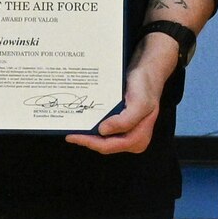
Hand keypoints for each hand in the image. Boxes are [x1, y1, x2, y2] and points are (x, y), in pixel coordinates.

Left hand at [68, 37, 179, 154]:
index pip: (109, 146)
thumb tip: (103, 131)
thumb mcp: (139, 102)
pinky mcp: (122, 126)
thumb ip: (125, 120)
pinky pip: (105, 131)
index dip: (90, 142)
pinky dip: (93, 128)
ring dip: (89, 135)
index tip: (73, 136)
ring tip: (74, 129)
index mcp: (139, 139)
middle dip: (87, 140)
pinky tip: (84, 122)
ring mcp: (127, 134)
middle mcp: (133, 140)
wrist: (147, 72)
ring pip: (103, 140)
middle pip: (104, 145)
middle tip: (69, 134)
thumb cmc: (145, 86)